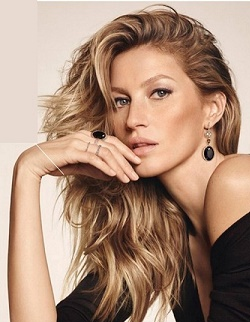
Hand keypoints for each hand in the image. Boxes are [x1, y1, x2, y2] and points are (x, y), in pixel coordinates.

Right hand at [18, 130, 140, 182]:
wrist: (34, 163)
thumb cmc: (57, 163)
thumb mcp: (82, 166)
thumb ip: (97, 169)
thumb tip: (114, 175)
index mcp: (87, 136)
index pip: (112, 142)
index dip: (127, 152)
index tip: (137, 163)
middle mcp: (84, 136)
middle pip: (112, 147)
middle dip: (126, 162)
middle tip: (136, 175)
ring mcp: (78, 141)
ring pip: (106, 153)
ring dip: (119, 167)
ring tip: (127, 179)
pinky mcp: (72, 150)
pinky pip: (93, 158)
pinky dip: (105, 167)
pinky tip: (113, 176)